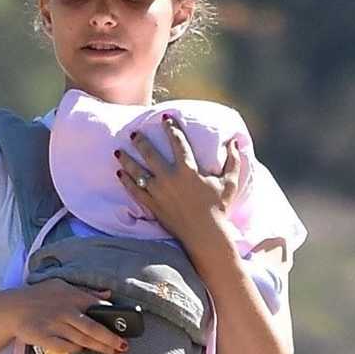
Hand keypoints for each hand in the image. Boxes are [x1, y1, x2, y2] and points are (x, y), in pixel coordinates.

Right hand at [8, 280, 129, 353]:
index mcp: (71, 296)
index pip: (97, 308)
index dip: (113, 319)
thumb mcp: (61, 287)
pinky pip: (66, 348)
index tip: (126, 328)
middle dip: (111, 339)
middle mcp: (65, 310)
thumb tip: (108, 295)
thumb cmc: (39, 297)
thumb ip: (86, 292)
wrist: (11, 309)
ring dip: (99, 348)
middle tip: (123, 347)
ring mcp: (55, 325)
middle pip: (93, 328)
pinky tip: (84, 351)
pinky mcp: (45, 338)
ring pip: (82, 340)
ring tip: (113, 353)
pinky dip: (76, 350)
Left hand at [115, 120, 240, 256]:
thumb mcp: (229, 183)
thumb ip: (233, 161)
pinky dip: (126, 182)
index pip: (177, 143)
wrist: (205, 235)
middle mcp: (170, 179)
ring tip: (119, 151)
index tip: (165, 118)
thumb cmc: (219, 208)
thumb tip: (235, 142)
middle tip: (134, 133)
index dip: (171, 128)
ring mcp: (159, 193)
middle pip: (150, 155)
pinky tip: (119, 173)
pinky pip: (135, 192)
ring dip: (127, 160)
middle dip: (141, 142)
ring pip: (137, 172)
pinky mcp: (153, 206)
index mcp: (188, 170)